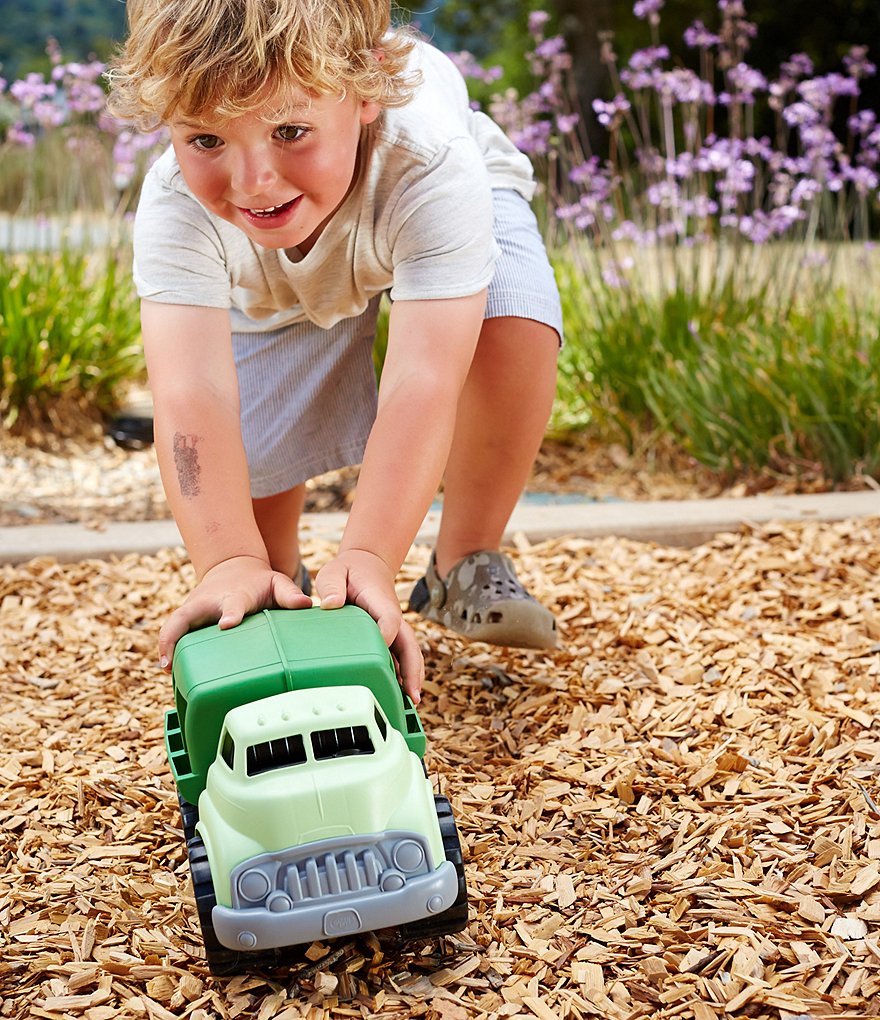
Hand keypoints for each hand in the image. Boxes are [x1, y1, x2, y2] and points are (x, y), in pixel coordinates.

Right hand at [158, 554, 312, 670]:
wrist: (233, 568)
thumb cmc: (258, 583)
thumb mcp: (276, 582)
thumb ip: (290, 594)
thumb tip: (306, 605)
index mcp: (234, 596)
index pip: (233, 604)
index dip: (230, 613)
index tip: (227, 624)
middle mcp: (208, 603)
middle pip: (188, 615)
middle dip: (179, 632)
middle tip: (173, 656)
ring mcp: (194, 610)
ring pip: (174, 624)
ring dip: (167, 643)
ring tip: (166, 669)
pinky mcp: (186, 619)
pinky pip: (172, 633)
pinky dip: (167, 649)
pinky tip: (167, 671)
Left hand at [315, 549, 424, 703]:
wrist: (367, 565)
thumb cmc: (349, 571)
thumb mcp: (335, 571)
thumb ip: (331, 586)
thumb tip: (330, 604)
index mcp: (380, 601)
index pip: (389, 620)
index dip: (388, 635)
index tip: (383, 649)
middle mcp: (392, 617)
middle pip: (409, 644)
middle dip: (413, 669)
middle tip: (412, 694)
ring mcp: (394, 628)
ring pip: (409, 653)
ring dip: (413, 676)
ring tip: (411, 703)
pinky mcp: (391, 636)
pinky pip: (401, 656)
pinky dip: (405, 674)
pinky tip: (402, 695)